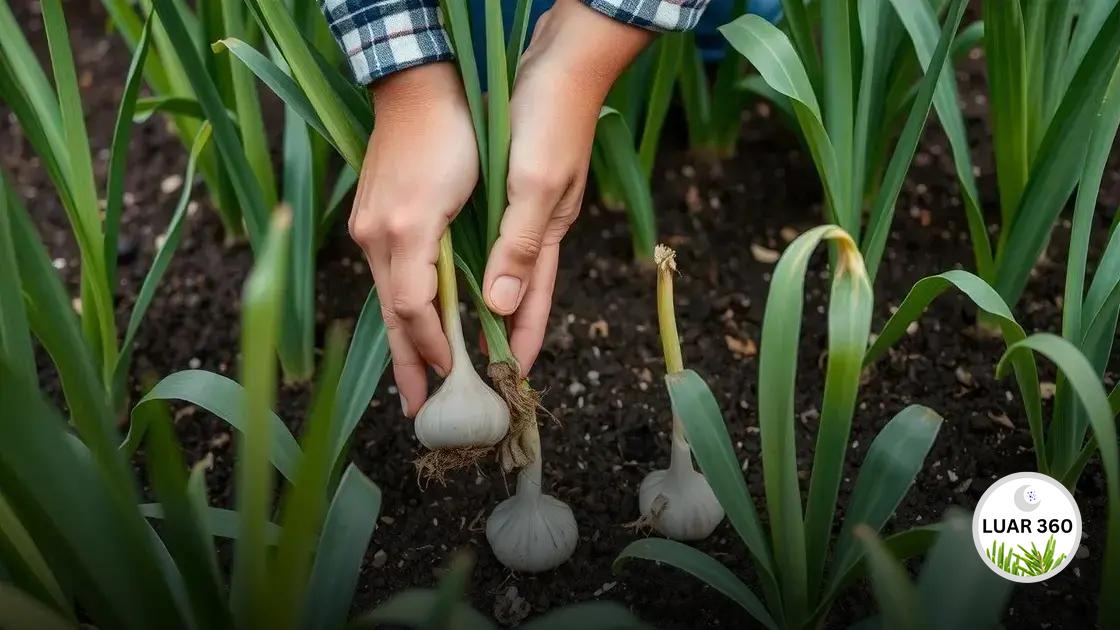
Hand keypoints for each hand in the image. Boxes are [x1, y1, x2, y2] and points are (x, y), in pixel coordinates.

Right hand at [349, 62, 477, 416]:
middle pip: (394, 317)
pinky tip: (411, 321)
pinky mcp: (374, 218)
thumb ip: (474, 253)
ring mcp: (371, 228)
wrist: (416, 83)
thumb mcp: (462, 195)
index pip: (416, 312)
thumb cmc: (449, 133)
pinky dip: (402, 306)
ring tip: (415, 376)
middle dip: (407, 364)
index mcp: (401, 236)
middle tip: (417, 407)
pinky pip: (390, 275)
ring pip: (390, 299)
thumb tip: (488, 308)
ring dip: (403, 340)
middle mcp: (377, 238)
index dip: (435, 348)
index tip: (454, 376)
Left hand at [483, 0, 652, 374]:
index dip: (521, 347)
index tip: (507, 388)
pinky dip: (473, 261)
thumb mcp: (535, 185)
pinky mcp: (511, 185)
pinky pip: (489, 237)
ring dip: (480, 304)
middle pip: (514, 297)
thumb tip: (500, 307)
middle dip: (496, 338)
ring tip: (455, 338)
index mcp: (545, 235)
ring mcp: (524, 207)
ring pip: (499, 270)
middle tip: (469, 376)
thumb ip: (519, 246)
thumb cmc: (551, 117)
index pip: (533, 307)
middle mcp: (535, 228)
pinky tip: (455, 269)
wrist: (563, 57)